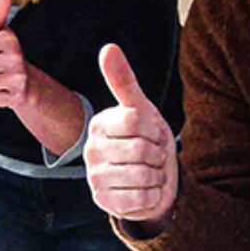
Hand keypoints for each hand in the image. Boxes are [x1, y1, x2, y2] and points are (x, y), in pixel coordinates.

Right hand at [85, 44, 177, 221]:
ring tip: (150, 172)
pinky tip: (145, 190)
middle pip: (142, 149)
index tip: (152, 132)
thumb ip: (123, 80)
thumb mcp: (140, 108)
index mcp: (98, 124)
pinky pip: (142, 199)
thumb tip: (108, 47)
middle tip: (153, 155)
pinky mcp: (105, 203)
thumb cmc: (146, 139)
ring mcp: (95, 178)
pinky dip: (152, 195)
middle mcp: (91, 151)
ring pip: (143, 175)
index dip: (154, 128)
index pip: (136, 120)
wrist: (152, 179)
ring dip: (157, 175)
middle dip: (158, 153)